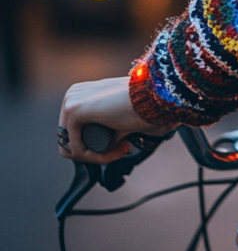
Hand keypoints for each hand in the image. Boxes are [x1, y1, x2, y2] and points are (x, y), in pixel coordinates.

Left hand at [58, 76, 178, 163]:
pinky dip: (95, 157)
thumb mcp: (119, 114)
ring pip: (71, 147)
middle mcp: (72, 95)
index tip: (124, 145)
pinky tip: (116, 150)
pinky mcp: (73, 110)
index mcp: (82, 93)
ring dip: (98, 156)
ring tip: (122, 150)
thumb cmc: (145, 102)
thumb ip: (110, 126)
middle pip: (70, 140)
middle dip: (97, 152)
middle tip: (124, 148)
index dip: (97, 146)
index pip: (75, 131)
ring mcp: (70, 102)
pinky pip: (76, 147)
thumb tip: (107, 144)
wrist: (154, 94)